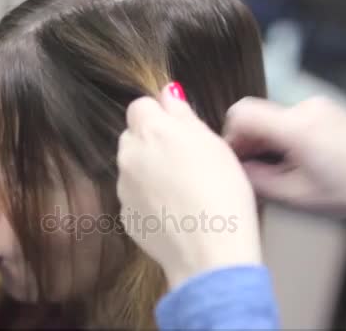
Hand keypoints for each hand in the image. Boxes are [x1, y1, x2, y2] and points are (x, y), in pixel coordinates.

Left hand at [117, 84, 261, 288]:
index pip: (140, 105)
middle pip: (133, 136)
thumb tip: (167, 94)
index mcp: (151, 131)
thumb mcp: (212, 144)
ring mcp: (124, 188)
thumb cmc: (221, 194)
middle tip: (185, 160)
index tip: (179, 129)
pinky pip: (134, 196)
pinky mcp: (126, 216)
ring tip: (183, 190)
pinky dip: (148, 198)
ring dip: (149, 170)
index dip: (160, 115)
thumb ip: (183, 115)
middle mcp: (129, 156)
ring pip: (132, 167)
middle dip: (152, 142)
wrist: (209, 252)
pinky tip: (175, 210)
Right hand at [223, 96, 345, 222]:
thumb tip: (232, 168)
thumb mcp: (295, 196)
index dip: (229, 136)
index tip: (234, 160)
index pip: (241, 114)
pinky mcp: (323, 108)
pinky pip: (288, 118)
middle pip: (255, 116)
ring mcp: (316, 105)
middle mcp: (304, 108)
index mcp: (296, 128)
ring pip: (271, 118)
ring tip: (279, 169)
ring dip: (266, 141)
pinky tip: (295, 159)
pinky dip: (282, 137)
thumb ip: (256, 180)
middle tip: (254, 171)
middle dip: (248, 142)